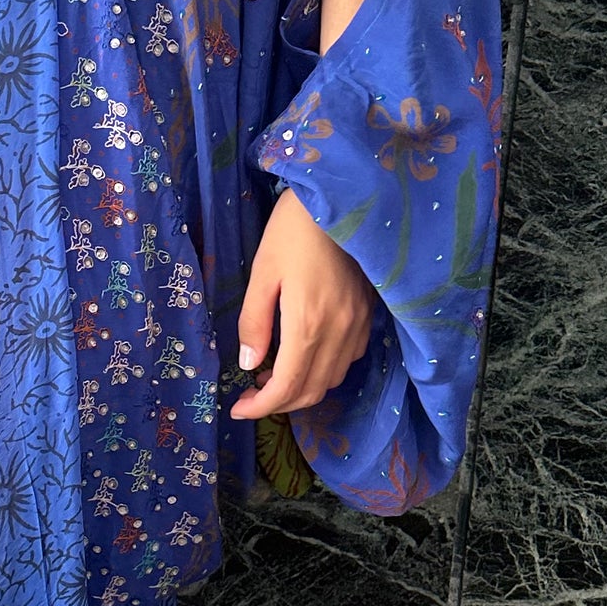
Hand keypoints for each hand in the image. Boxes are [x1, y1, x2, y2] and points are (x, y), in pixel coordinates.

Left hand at [229, 189, 374, 419]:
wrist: (340, 197)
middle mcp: (339, 332)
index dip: (261, 407)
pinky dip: (323, 369)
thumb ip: (255, 323)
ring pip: (331, 379)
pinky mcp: (368, 314)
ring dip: (302, 388)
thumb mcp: (262, 273)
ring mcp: (358, 325)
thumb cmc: (293, 229)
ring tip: (272, 372)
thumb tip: (249, 364)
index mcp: (308, 324)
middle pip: (311, 391)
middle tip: (251, 394)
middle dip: (278, 402)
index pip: (287, 386)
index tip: (238, 408)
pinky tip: (304, 353)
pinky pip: (347, 359)